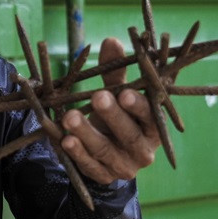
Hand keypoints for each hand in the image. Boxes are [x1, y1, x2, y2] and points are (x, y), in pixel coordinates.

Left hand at [60, 37, 159, 183]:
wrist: (110, 156)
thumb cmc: (118, 117)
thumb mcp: (118, 93)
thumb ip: (115, 72)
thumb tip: (111, 42)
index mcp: (153, 126)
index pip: (150, 116)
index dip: (138, 106)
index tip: (124, 93)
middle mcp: (143, 150)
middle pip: (129, 134)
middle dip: (112, 116)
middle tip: (97, 97)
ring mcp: (123, 166)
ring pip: (105, 151)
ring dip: (87, 134)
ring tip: (71, 117)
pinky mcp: (103, 176)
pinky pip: (88, 166)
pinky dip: (76, 153)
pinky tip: (64, 139)